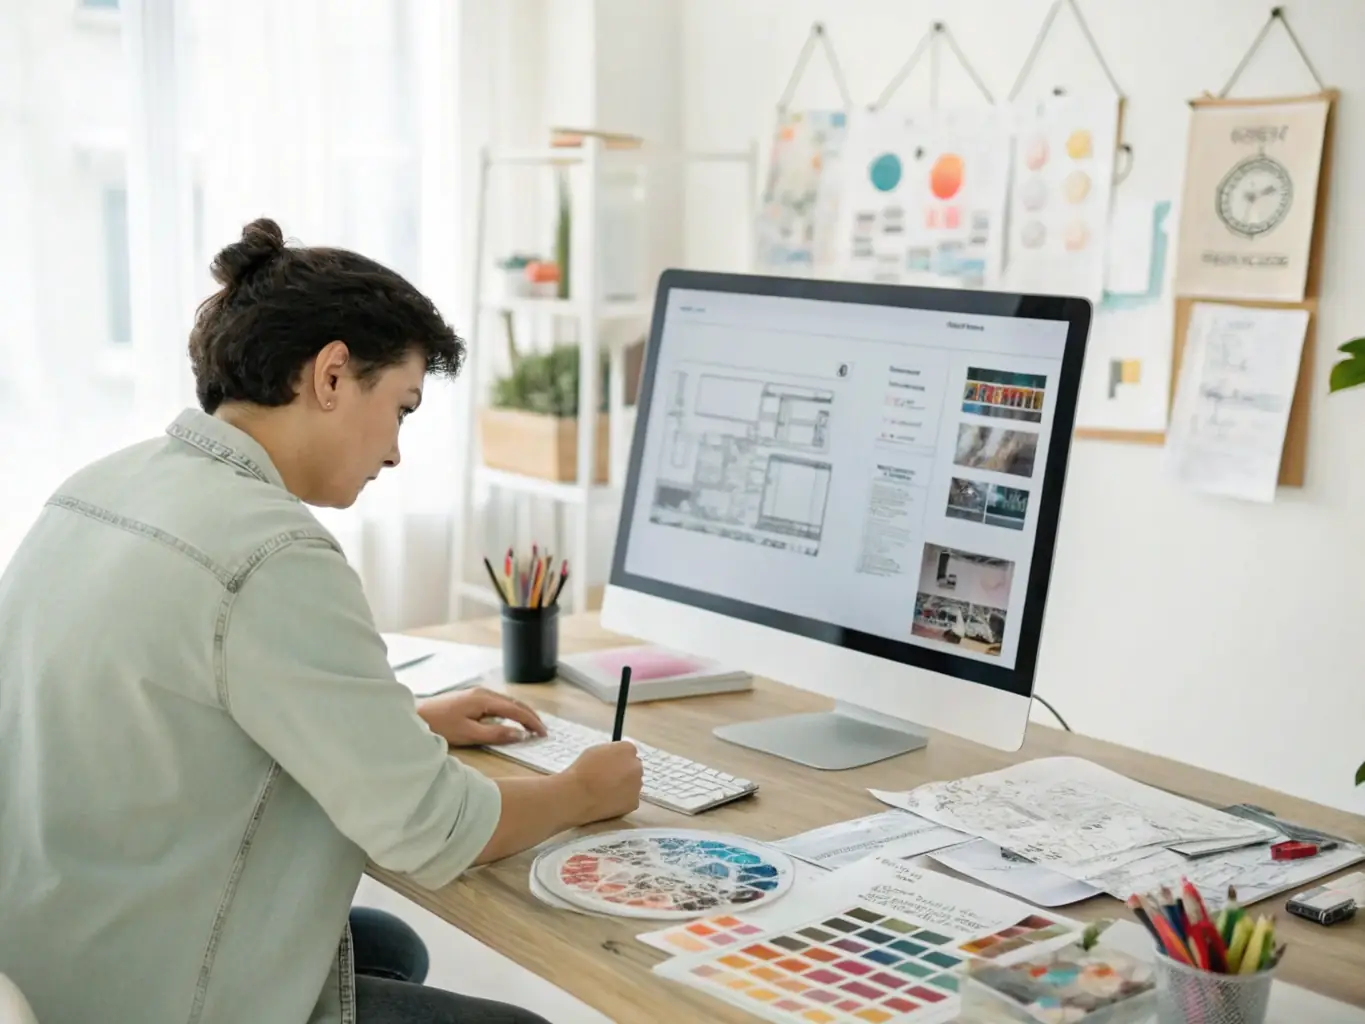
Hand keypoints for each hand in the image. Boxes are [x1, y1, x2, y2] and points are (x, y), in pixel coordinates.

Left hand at [416, 688, 546, 746]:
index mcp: (484, 699)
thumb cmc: (441, 726)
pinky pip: (499, 703)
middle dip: (530, 716)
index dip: (531, 722)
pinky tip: (512, 719)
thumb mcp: (469, 734)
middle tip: (542, 730)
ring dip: (521, 713)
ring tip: (531, 726)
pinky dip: (511, 711)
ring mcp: (478, 693)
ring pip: (508, 701)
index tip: (543, 733)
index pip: (516, 710)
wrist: (417, 716)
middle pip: (514, 702)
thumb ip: (496, 733)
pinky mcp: (472, 697)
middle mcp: (484, 692)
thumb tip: (520, 734)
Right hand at [564, 742, 643, 822]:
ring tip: (606, 793)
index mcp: (627, 749)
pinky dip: (622, 801)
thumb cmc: (582, 770)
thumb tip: (615, 759)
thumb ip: (610, 753)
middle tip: (610, 780)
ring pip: (633, 784)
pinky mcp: (635, 802)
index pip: (629, 752)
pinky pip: (630, 799)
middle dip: (625, 772)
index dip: (619, 759)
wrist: (578, 795)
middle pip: (634, 767)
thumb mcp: (595, 751)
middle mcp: (636, 765)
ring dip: (625, 786)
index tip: (611, 766)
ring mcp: (637, 785)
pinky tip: (608, 802)